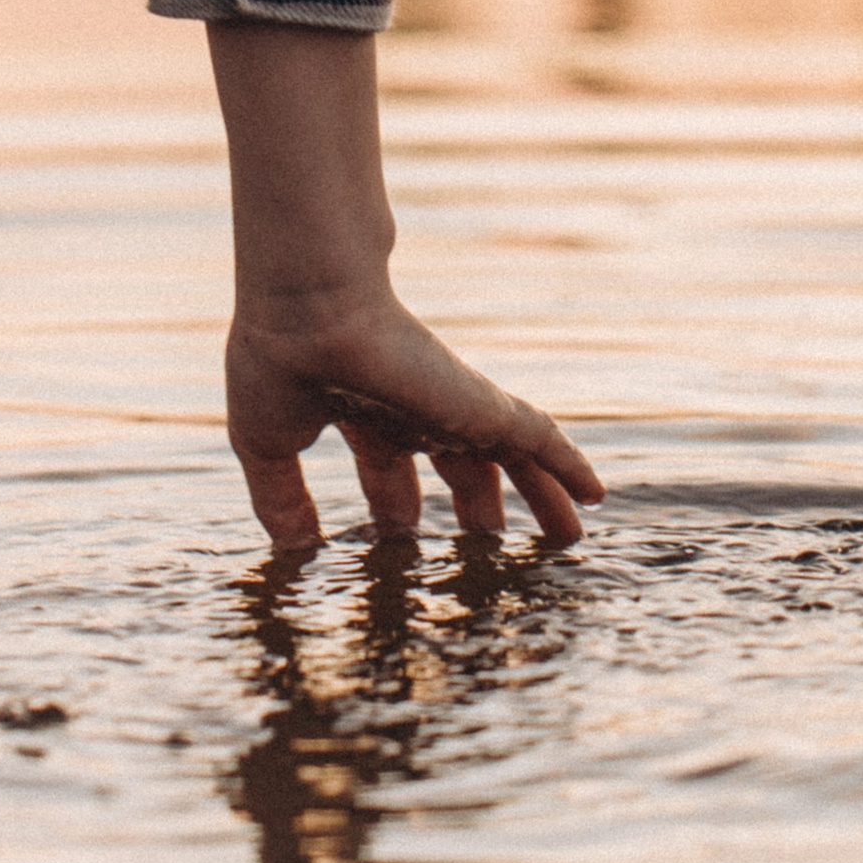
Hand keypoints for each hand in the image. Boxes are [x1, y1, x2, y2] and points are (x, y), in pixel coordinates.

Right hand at [225, 284, 605, 550]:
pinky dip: (569, 466)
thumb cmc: (279, 362)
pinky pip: (542, 440)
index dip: (396, 509)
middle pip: (458, 465)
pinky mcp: (485, 405)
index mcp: (363, 413)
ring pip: (511, 459)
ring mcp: (453, 406)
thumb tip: (296, 553)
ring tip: (566, 537)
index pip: (387, 470)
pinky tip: (595, 496)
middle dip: (475, 505)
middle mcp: (414, 409)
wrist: (309, 309)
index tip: (403, 546)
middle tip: (490, 542)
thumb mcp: (267, 445)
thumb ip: (281, 500)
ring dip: (539, 497)